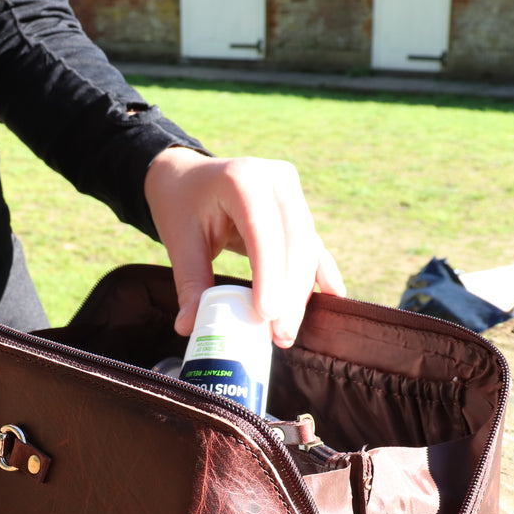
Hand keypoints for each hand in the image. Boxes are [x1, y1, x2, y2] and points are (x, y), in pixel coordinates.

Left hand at [144, 147, 345, 347]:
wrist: (186, 178)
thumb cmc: (180, 206)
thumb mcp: (179, 240)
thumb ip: (190, 283)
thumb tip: (189, 328)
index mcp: (243, 178)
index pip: (263, 231)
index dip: (269, 275)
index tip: (266, 315)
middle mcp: (276, 179)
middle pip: (295, 241)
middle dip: (291, 293)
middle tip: (281, 335)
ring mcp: (291, 192)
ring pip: (306, 247)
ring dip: (301, 292)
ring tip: (287, 332)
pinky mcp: (297, 209)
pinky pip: (311, 244)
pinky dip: (318, 273)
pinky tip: (334, 296)